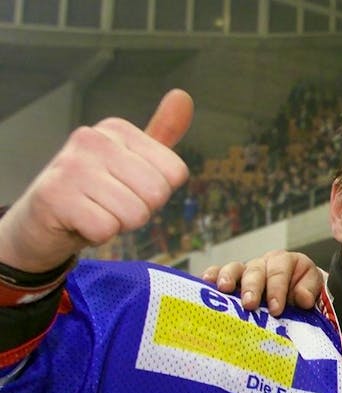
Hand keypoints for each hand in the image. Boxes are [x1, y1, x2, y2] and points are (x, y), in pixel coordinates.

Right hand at [0, 89, 192, 272]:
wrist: (44, 219)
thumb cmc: (96, 190)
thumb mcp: (133, 159)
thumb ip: (162, 134)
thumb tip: (183, 96)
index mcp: (117, 129)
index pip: (176, 173)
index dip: (158, 192)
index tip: (129, 188)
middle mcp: (93, 139)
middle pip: (158, 194)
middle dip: (141, 210)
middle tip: (112, 204)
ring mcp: (71, 165)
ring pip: (135, 214)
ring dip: (119, 224)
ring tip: (96, 211)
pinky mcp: (55, 195)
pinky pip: (106, 229)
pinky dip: (98, 235)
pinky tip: (80, 222)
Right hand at [202, 250, 323, 315]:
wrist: (296, 292)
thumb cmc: (303, 291)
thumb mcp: (313, 288)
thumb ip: (310, 291)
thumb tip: (302, 298)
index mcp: (285, 262)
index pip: (279, 272)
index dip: (277, 290)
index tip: (276, 309)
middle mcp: (263, 263)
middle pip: (255, 271)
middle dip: (252, 287)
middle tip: (250, 304)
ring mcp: (245, 270)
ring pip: (235, 269)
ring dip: (228, 278)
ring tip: (224, 290)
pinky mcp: (232, 280)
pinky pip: (219, 274)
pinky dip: (212, 276)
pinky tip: (205, 282)